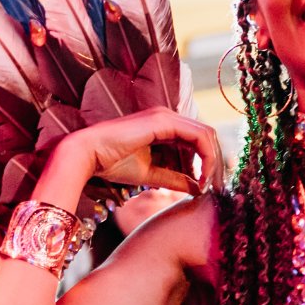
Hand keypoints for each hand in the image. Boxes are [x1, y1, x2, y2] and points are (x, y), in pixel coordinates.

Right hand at [50, 107, 226, 195]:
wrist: (87, 155)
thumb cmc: (112, 164)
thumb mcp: (152, 175)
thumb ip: (176, 179)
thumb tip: (200, 188)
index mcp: (165, 127)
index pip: (199, 141)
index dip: (210, 163)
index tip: (209, 187)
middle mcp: (168, 117)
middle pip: (207, 137)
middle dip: (216, 163)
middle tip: (216, 188)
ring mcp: (166, 116)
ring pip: (206, 135)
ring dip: (213, 161)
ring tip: (209, 185)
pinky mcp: (163, 121)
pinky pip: (198, 136)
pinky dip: (206, 156)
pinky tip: (202, 177)